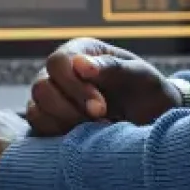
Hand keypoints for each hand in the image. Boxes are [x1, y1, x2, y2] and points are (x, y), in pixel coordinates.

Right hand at [26, 37, 181, 136]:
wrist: (154, 121)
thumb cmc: (147, 92)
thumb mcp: (139, 76)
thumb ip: (113, 67)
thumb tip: (80, 64)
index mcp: (80, 52)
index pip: (58, 62)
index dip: (75, 86)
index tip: (101, 107)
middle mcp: (60, 73)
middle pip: (41, 87)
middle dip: (70, 109)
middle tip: (101, 120)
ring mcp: (52, 98)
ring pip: (36, 110)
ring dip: (65, 123)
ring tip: (96, 130)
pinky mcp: (50, 122)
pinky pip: (38, 128)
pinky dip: (58, 135)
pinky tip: (83, 138)